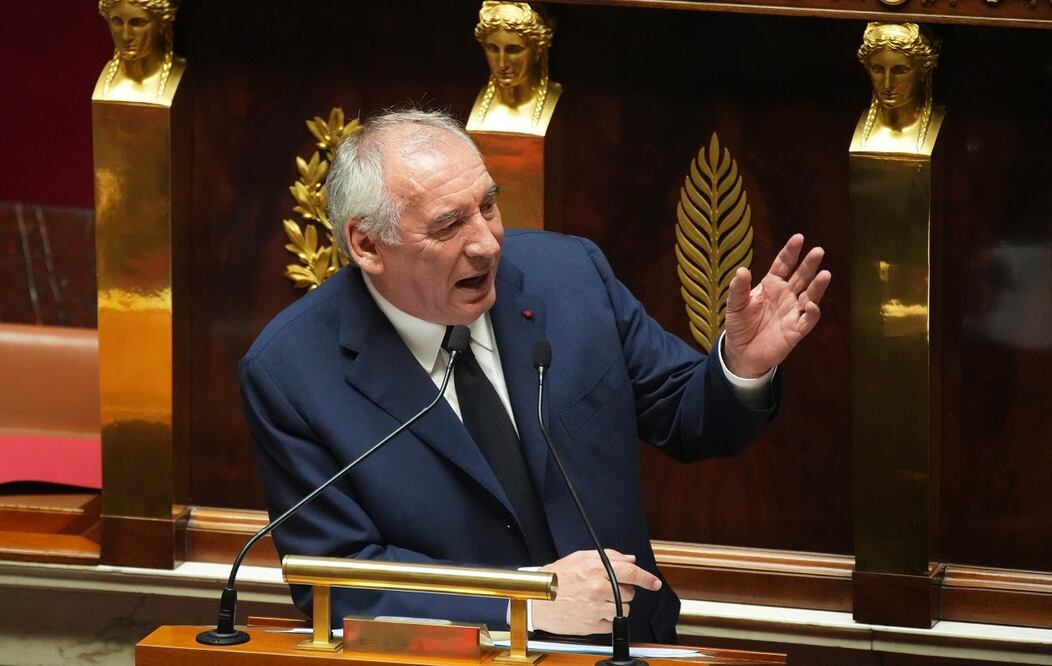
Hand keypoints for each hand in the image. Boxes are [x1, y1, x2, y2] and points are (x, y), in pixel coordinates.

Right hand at [532, 549, 661, 635]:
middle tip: (606, 588)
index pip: (630, 572)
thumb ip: (608, 556)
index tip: (653, 583)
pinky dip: (607, 618)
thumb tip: (630, 559)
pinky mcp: (593, 624)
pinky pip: (613, 622)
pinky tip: (593, 611)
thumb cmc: (554, 578)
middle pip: (629, 592)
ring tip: (597, 600)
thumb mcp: (579, 558)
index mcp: (595, 568)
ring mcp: (596, 607)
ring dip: (616, 606)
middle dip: (623, 591)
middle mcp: (597, 587)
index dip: (646, 578)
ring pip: (624, 609)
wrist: (536, 600)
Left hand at [723, 234, 830, 377]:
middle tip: (818, 251)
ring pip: (810, 296)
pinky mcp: (796, 330)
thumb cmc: (740, 325)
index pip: (783, 264)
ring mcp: (793, 312)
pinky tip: (812, 305)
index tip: (798, 238)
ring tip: (825, 274)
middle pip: (801, 277)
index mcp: (772, 285)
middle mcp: (786, 295)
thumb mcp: (735, 304)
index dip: (791, 252)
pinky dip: (812, 313)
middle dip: (809, 264)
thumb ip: (738, 288)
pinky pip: (808, 320)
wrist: (741, 351)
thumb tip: (742, 271)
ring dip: (817, 286)